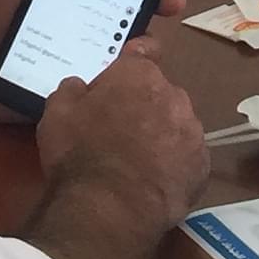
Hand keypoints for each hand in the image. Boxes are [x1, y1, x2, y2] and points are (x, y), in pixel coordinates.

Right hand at [36, 42, 208, 229]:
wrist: (110, 207)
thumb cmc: (80, 154)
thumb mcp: (57, 114)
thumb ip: (72, 91)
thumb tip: (80, 86)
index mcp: (139, 75)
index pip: (144, 51)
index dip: (132, 60)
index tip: (123, 75)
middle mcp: (173, 95)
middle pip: (159, 92)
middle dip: (144, 105)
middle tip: (120, 129)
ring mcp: (192, 131)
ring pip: (178, 124)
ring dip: (162, 134)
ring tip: (139, 160)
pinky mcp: (202, 165)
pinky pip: (187, 157)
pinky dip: (174, 164)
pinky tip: (155, 180)